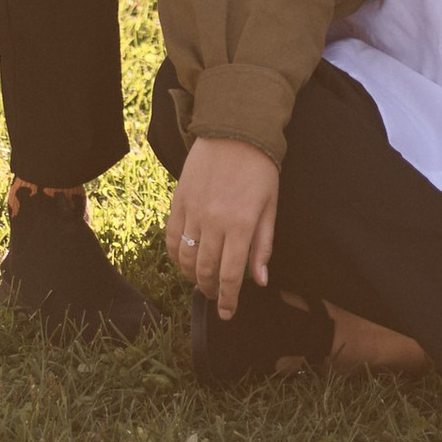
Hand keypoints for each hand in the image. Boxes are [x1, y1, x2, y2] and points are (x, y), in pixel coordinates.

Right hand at [171, 136, 280, 319]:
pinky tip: (184, 260)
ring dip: (192, 276)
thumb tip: (260, 281)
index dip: (227, 300)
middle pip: (205, 271)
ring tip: (201, 280)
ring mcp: (193, 211)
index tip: (227, 312)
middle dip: (209, 290)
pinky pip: (172, 237)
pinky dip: (175, 255)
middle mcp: (214, 221)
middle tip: (215, 296)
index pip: (230, 276)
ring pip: (185, 258)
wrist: (234, 129)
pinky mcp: (179, 200)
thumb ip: (263, 246)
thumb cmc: (259, 169)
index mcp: (241, 225)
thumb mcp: (270, 207)